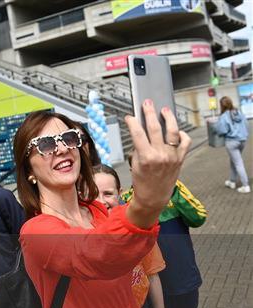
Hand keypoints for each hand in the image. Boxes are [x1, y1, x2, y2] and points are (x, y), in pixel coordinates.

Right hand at [125, 100, 190, 227]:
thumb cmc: (142, 182)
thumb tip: (140, 132)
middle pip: (155, 128)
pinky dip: (181, 134)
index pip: (138, 133)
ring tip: (164, 110)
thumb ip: (138, 148)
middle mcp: (160, 155)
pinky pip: (185, 142)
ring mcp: (172, 156)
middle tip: (147, 103)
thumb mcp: (134, 164)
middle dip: (150, 113)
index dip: (133, 122)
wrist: (153, 197)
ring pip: (172, 131)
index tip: (130, 117)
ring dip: (168, 118)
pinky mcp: (180, 159)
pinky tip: (177, 130)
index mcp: (145, 157)